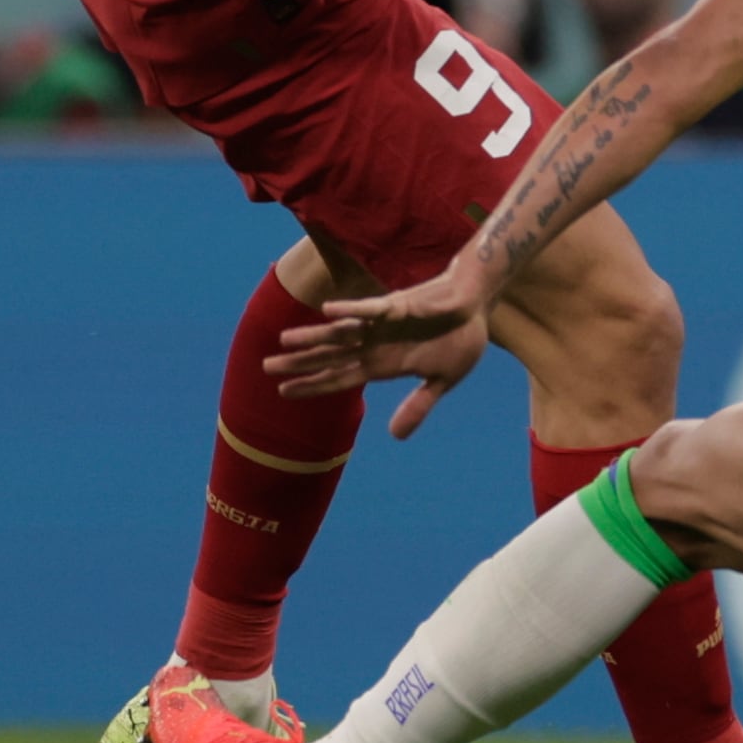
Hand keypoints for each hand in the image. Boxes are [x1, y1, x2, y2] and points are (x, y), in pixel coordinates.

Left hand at [275, 265, 495, 438]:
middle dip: (300, 363)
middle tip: (265, 368)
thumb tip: (396, 436)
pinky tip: (328, 312)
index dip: (311, 385)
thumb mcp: (440, 381)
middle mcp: (376, 345)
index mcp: (383, 365)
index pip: (339, 378)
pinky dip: (351, 310)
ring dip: (315, 337)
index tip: (282, 393)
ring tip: (285, 339)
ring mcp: (384, 325)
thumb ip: (418, 405)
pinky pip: (370, 309)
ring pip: (342, 333)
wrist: (477, 305)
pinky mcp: (399, 306)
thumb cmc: (459, 338)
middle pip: (331, 357)